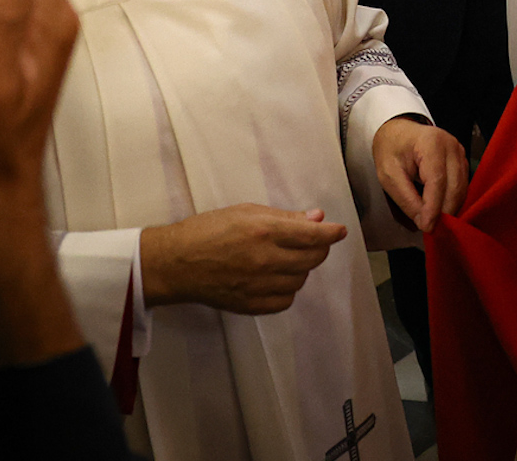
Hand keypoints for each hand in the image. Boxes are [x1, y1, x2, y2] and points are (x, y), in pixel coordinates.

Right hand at [140, 203, 346, 314]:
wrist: (176, 263)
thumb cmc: (208, 230)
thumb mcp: (246, 212)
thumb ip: (284, 217)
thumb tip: (317, 218)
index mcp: (265, 231)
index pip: (313, 235)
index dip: (332, 233)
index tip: (340, 231)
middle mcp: (266, 260)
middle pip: (312, 259)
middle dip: (319, 248)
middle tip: (313, 242)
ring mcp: (259, 285)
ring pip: (301, 280)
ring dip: (302, 269)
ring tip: (288, 259)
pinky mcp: (251, 305)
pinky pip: (285, 301)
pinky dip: (287, 289)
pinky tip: (277, 279)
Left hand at [372, 116, 467, 231]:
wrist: (398, 133)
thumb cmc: (392, 148)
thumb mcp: (388, 175)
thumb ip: (406, 198)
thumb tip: (423, 220)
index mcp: (431, 143)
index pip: (437, 181)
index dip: (433, 208)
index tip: (427, 227)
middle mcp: (451, 146)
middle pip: (454, 187)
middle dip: (443, 211)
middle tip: (429, 228)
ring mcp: (459, 152)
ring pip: (461, 189)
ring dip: (449, 208)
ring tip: (432, 220)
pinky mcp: (461, 161)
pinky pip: (462, 186)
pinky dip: (452, 200)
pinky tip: (439, 208)